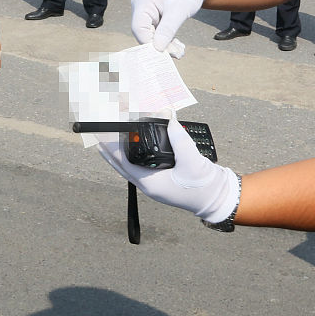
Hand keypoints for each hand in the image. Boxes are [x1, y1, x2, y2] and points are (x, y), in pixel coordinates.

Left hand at [97, 115, 239, 222]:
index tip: (101, 136)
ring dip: (120, 152)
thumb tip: (169, 118)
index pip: (123, 163)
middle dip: (110, 149)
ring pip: (130, 165)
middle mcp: (148, 184)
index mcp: (150, 183)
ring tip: (110, 138)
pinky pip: (141, 165)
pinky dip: (135, 154)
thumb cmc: (202, 185)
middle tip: (99, 134)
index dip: (111, 148)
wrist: (215, 197)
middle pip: (122, 165)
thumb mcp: (191, 160)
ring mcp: (154, 183)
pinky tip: (134, 146)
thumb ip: (179, 138)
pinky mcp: (161, 179)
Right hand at [130, 0, 206, 57]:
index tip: (166, 54)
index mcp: (143, 2)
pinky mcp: (152, 18)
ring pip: (151, 36)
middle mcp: (140, 7)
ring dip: (165, 45)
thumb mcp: (180, 10)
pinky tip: (178, 45)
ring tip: (180, 50)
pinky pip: (156, 33)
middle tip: (178, 53)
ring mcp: (145, 13)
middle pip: (144, 34)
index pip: (139, 29)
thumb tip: (157, 48)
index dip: (149, 44)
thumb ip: (168, 28)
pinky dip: (166, 40)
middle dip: (160, 46)